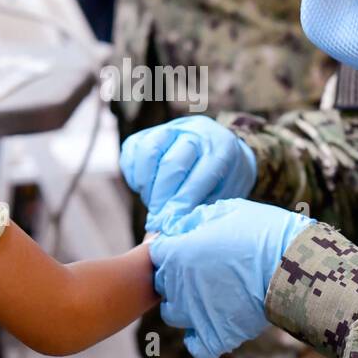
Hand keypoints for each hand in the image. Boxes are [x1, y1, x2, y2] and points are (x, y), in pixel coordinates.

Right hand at [120, 116, 257, 232]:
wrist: (215, 151)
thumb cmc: (222, 180)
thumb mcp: (224, 194)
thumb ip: (200, 209)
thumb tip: (173, 229)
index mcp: (222, 147)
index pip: (200, 175)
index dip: (183, 203)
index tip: (171, 224)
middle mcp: (196, 131)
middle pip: (172, 163)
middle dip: (162, 198)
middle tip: (158, 221)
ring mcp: (170, 128)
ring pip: (149, 152)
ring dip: (147, 185)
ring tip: (153, 204)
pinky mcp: (147, 133)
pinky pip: (133, 153)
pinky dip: (135, 176)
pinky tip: (147, 189)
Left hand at [149, 198, 312, 357]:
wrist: (294, 266)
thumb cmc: (263, 232)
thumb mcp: (226, 210)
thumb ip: (195, 219)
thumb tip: (179, 226)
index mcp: (177, 254)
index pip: (156, 254)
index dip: (171, 249)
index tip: (188, 246)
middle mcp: (179, 285)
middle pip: (162, 284)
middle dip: (177, 276)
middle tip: (204, 269)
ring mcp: (195, 313)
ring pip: (173, 313)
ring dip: (185, 305)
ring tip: (210, 295)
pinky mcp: (216, 335)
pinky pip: (196, 345)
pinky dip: (200, 339)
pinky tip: (213, 325)